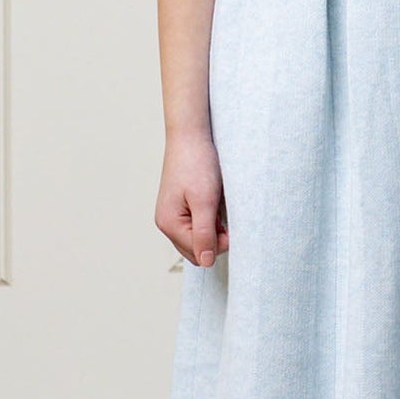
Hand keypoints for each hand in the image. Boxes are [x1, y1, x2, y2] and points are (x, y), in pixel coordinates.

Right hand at [155, 133, 227, 267]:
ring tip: (219, 206)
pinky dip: (210, 219)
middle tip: (225, 215)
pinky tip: (215, 202)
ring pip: (198, 237)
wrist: (191, 136)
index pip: (198, 253)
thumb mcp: (205, 200)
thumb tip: (205, 262)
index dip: (219, 243)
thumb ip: (205, 233)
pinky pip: (197, 223)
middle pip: (196, 249)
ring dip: (213, 228)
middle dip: (215, 238)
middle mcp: (167, 223)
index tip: (232, 226)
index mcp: (169, 224)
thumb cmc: (197, 163)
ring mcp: (173, 214)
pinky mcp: (181, 206)